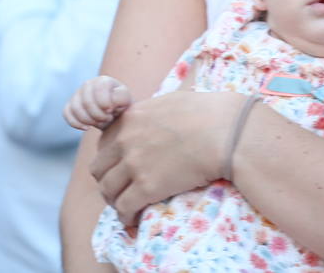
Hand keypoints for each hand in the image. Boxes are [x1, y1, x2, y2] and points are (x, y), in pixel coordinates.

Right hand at [65, 76, 132, 130]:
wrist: (114, 113)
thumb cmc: (121, 106)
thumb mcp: (126, 100)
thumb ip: (122, 97)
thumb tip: (110, 100)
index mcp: (103, 80)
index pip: (98, 90)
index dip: (105, 104)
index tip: (111, 111)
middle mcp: (88, 84)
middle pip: (87, 102)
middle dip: (98, 115)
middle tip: (107, 119)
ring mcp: (77, 94)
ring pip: (76, 108)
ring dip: (88, 120)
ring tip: (99, 122)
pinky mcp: (70, 105)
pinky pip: (66, 113)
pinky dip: (76, 123)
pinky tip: (87, 127)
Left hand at [90, 89, 244, 223]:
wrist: (225, 132)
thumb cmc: (206, 113)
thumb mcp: (167, 103)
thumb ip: (149, 114)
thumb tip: (150, 120)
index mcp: (128, 119)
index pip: (102, 145)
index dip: (108, 159)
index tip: (117, 169)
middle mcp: (124, 141)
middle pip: (99, 169)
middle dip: (106, 181)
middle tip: (118, 191)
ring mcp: (134, 165)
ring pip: (107, 191)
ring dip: (114, 201)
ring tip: (124, 208)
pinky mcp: (148, 187)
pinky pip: (124, 207)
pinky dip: (125, 216)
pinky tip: (133, 220)